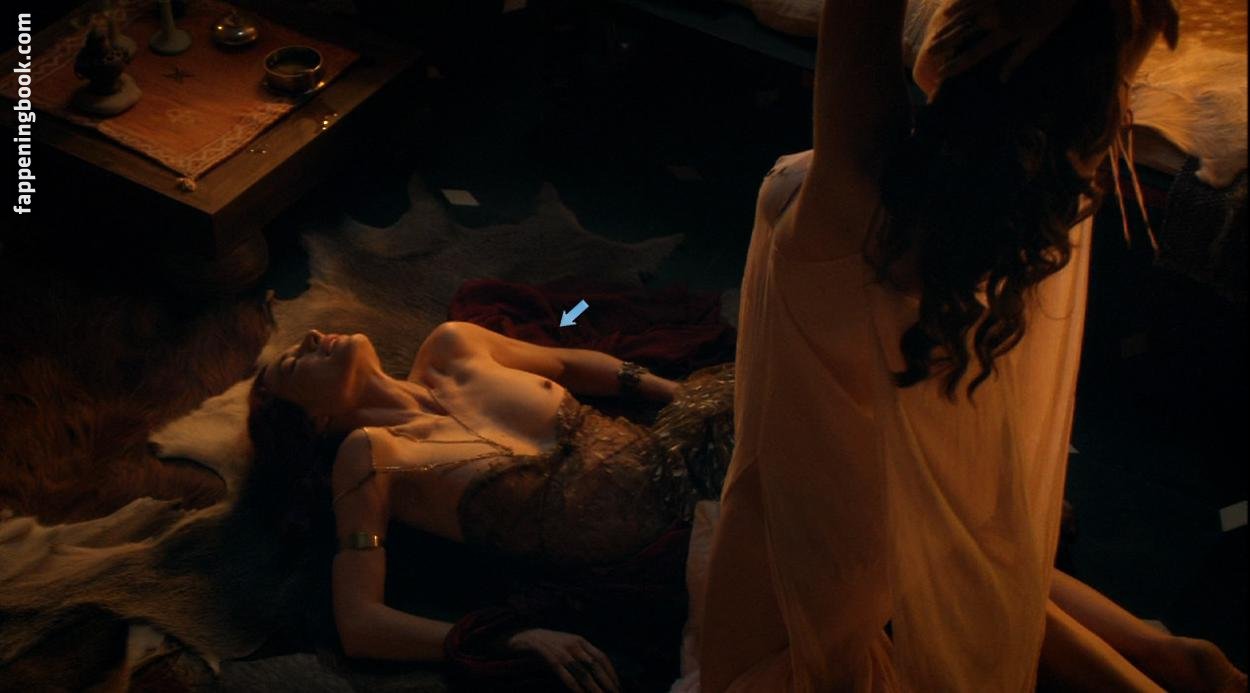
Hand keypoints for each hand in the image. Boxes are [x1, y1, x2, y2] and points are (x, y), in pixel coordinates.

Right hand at [507, 628, 620, 692]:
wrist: (525, 636)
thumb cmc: (548, 644)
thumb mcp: (568, 645)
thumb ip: (581, 655)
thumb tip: (596, 672)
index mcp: (580, 641)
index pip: (601, 656)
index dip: (610, 672)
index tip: (617, 685)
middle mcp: (573, 644)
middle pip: (594, 664)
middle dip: (606, 681)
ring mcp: (561, 650)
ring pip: (581, 671)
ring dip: (592, 686)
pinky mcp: (549, 657)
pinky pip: (564, 674)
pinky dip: (574, 685)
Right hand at [925, 0, 1079, 83]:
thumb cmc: (1052, 12)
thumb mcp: (1038, 38)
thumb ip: (1017, 58)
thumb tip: (1002, 79)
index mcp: (1006, 33)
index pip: (975, 53)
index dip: (957, 65)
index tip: (943, 74)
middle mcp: (994, 17)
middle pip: (963, 33)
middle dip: (944, 44)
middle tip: (930, 54)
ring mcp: (992, 1)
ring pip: (962, 15)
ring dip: (947, 27)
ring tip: (934, 37)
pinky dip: (955, 6)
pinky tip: (946, 14)